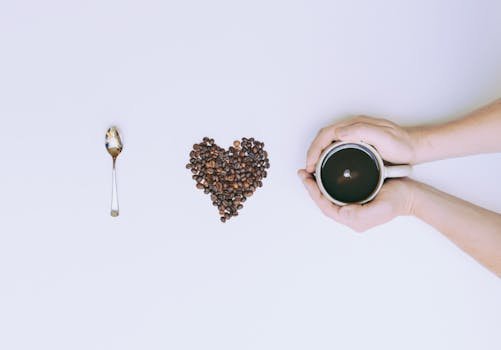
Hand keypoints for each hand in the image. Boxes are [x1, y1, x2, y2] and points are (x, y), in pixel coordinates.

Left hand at [298, 169, 414, 231]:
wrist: (411, 195)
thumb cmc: (398, 201)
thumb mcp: (381, 208)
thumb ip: (361, 214)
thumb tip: (343, 213)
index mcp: (352, 219)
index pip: (325, 206)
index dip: (313, 193)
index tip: (306, 179)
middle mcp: (350, 214)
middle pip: (323, 201)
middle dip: (311, 188)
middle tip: (302, 173)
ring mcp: (352, 206)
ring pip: (328, 196)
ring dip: (316, 185)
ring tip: (308, 173)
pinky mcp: (356, 197)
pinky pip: (336, 192)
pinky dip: (326, 183)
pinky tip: (323, 174)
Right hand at [306, 116, 417, 171]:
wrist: (415, 147)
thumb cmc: (402, 144)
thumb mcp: (384, 138)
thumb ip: (362, 131)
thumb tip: (338, 133)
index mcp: (355, 125)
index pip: (326, 134)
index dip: (315, 149)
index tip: (310, 164)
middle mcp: (352, 128)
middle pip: (323, 137)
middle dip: (312, 152)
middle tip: (308, 169)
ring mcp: (354, 134)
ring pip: (328, 142)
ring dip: (317, 153)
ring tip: (313, 168)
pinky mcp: (357, 142)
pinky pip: (335, 146)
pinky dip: (326, 155)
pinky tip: (326, 165)